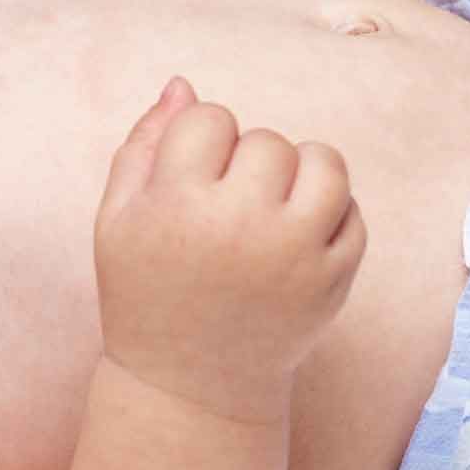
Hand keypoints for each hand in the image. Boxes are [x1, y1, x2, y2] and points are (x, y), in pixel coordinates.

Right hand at [94, 79, 365, 417]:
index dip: (199, 143)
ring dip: (301, 173)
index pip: (209, 119)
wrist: (189, 385)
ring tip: (275, 203)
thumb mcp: (116, 220)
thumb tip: (183, 84)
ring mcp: (294, 255)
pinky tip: (297, 236)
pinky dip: (330, 214)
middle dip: (246, 162)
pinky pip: (353, 211)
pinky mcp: (333, 281)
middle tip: (225, 206)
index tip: (188, 183)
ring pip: (324, 164)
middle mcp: (239, 226)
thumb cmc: (146, 292)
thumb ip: (143, 145)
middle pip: (266, 141)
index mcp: (177, 206)